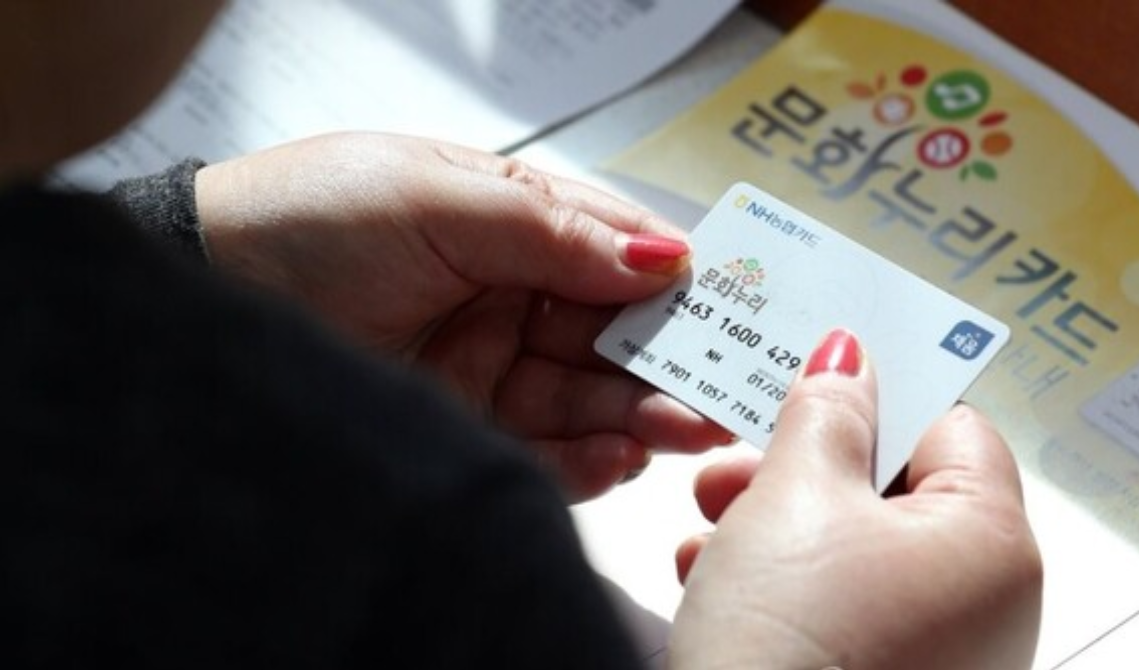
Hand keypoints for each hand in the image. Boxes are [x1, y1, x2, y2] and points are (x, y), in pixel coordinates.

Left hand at [194, 132, 729, 499]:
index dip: (674, 278)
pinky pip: (543, 450)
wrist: (200, 301)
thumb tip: (662, 254)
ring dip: (640, 412)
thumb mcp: (435, 199)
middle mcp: (505, 293)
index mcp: (507, 222)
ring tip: (681, 428)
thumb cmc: (305, 221)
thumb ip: (552, 230)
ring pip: (588, 394)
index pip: (614, 250)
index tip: (732, 309)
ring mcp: (485, 364)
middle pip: (613, 332)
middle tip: (720, 388)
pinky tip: (619, 453)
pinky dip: (587, 457)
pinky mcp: (463, 427)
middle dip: (668, 358)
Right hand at [669, 329, 1042, 669]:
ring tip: (707, 522)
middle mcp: (979, 605)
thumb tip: (849, 355)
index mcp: (990, 544)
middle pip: (890, 490)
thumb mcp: (794, 494)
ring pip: (848, 549)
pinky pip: (833, 608)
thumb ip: (825, 412)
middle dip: (797, 468)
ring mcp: (931, 653)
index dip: (877, 395)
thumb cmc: (789, 637)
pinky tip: (709, 579)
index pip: (950, 427)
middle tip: (736, 459)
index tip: (809, 380)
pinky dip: (774, 586)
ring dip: (768, 524)